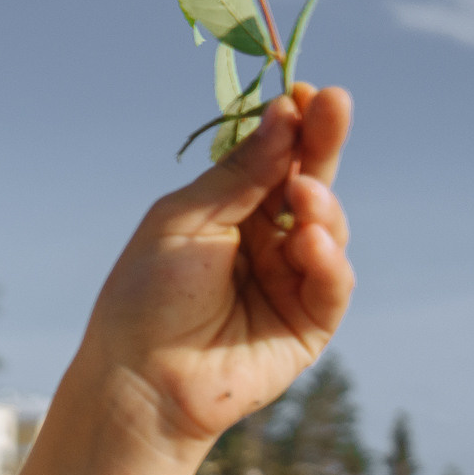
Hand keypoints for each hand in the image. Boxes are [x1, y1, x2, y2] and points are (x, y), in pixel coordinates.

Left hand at [80, 83, 353, 451]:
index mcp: (227, 212)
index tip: (305, 93)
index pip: (271, 159)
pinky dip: (328, 260)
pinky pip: (333, 284)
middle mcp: (263, 242)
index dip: (292, 127)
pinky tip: (310, 241)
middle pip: (307, 182)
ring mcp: (289, 282)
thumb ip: (238, 175)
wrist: (138, 381)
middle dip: (322, 143)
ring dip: (321, 204)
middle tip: (334, 105)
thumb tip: (285, 113)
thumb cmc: (145, 299)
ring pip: (328, 228)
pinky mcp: (308, 325)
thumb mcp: (184, 221)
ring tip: (302, 194)